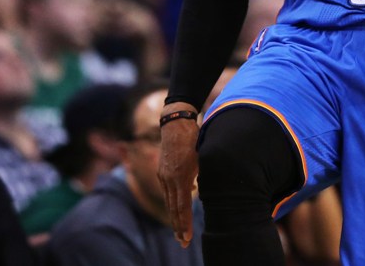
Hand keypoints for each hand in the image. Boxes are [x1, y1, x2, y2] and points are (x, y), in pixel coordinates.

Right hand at [158, 104, 199, 247]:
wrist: (175, 123)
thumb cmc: (193, 138)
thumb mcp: (202, 156)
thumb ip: (202, 175)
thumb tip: (200, 191)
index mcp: (180, 176)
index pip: (182, 206)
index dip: (184, 224)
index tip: (186, 237)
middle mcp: (169, 179)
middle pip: (173, 208)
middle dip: (178, 227)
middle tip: (182, 243)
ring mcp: (164, 175)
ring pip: (169, 201)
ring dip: (174, 217)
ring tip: (179, 231)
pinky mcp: (162, 171)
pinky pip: (168, 191)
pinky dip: (173, 202)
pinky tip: (178, 209)